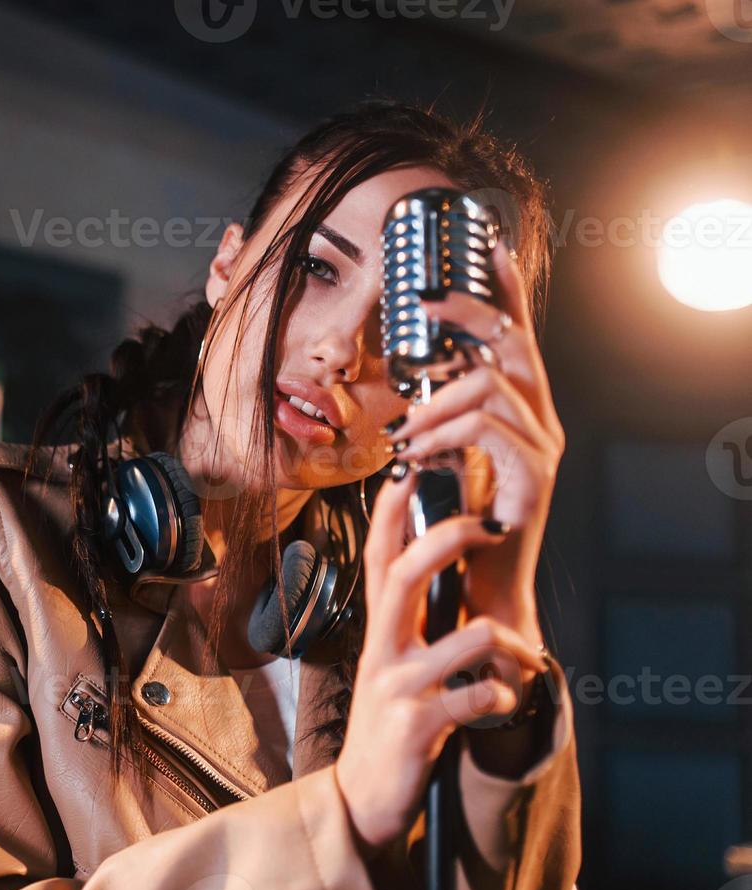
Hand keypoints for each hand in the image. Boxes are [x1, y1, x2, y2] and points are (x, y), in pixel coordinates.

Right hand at [335, 470, 550, 850]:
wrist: (365, 795)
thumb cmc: (391, 716)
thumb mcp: (393, 657)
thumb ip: (411, 613)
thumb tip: (440, 557)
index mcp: (378, 625)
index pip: (379, 553)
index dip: (391, 508)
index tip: (412, 467)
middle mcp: (381, 647)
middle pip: (405, 572)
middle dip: (450, 539)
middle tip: (490, 527)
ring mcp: (396, 685)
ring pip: (466, 637)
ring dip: (508, 646)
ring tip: (519, 662)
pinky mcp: (417, 725)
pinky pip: (480, 698)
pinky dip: (504, 700)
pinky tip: (500, 707)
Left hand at [389, 240, 564, 646]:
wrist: (483, 589)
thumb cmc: (457, 526)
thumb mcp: (445, 460)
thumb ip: (441, 420)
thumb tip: (418, 381)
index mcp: (521, 410)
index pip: (519, 337)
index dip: (507, 290)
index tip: (488, 246)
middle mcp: (541, 420)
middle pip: (513, 343)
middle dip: (467, 312)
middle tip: (420, 302)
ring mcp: (543, 446)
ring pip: (490, 384)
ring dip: (433, 400)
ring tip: (400, 433)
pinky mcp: (534, 475)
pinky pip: (488, 427)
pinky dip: (443, 433)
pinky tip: (413, 454)